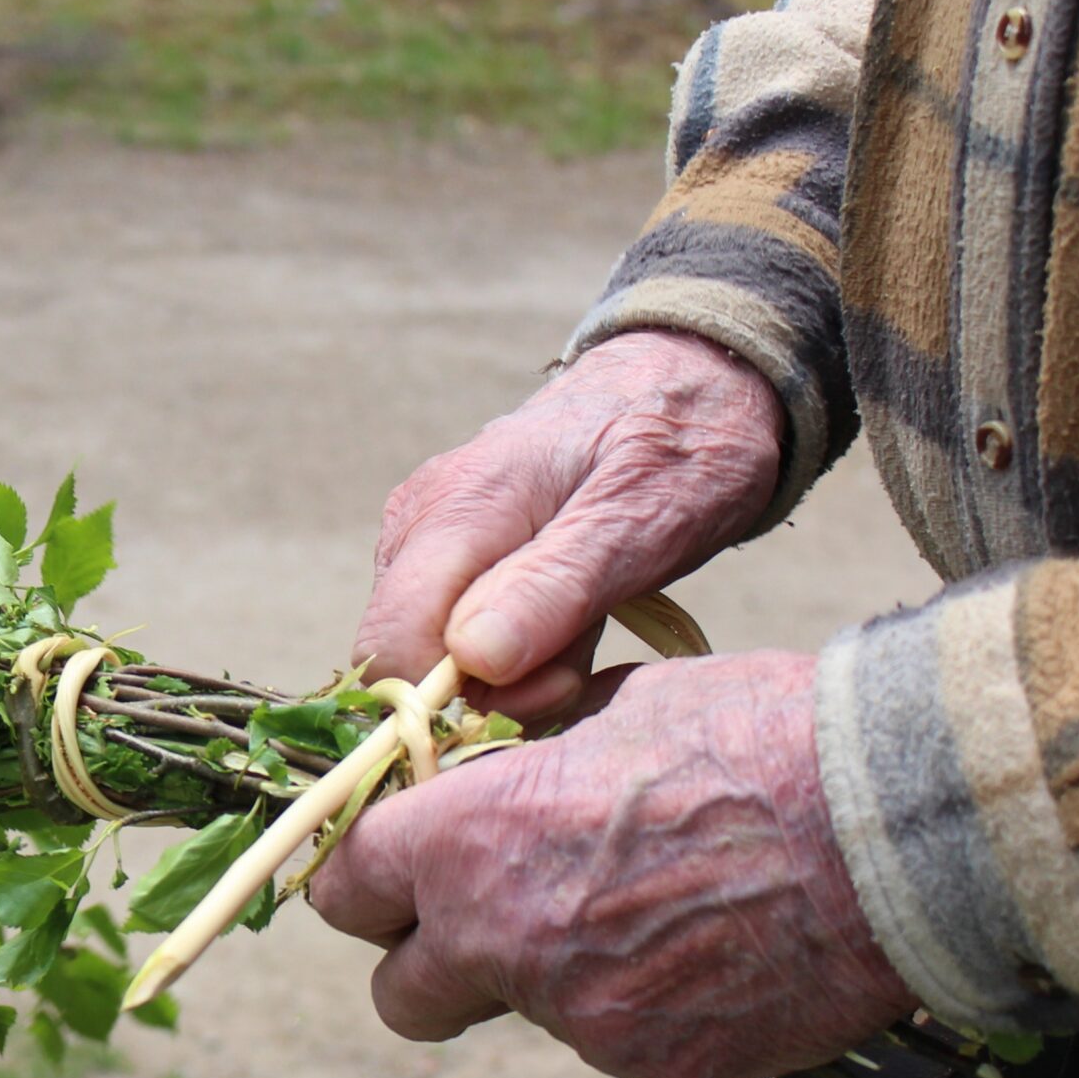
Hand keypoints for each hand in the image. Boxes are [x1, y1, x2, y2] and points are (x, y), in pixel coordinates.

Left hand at [307, 653, 913, 1077]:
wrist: (897, 835)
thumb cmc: (758, 738)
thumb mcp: (616, 709)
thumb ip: (525, 761)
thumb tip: (492, 769)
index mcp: (472, 840)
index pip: (345, 885)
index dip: (365, 877)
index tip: (394, 865)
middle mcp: (503, 941)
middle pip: (399, 993)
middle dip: (424, 960)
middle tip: (482, 915)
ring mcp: (580, 1019)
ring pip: (516, 1013)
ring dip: (546, 973)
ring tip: (641, 907)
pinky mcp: (656, 1065)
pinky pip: (610, 1039)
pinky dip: (634, 1002)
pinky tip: (705, 945)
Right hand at [353, 329, 784, 721]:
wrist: (688, 382)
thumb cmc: (678, 446)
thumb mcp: (642, 518)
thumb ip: (554, 587)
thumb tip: (473, 658)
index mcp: (456, 511)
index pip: (391, 647)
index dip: (462, 695)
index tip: (556, 681)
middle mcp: (417, 525)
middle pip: (407, 661)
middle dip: (496, 688)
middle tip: (585, 651)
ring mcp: (423, 538)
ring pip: (432, 657)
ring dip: (513, 671)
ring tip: (585, 617)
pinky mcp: (442, 555)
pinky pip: (453, 638)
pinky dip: (514, 652)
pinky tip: (566, 613)